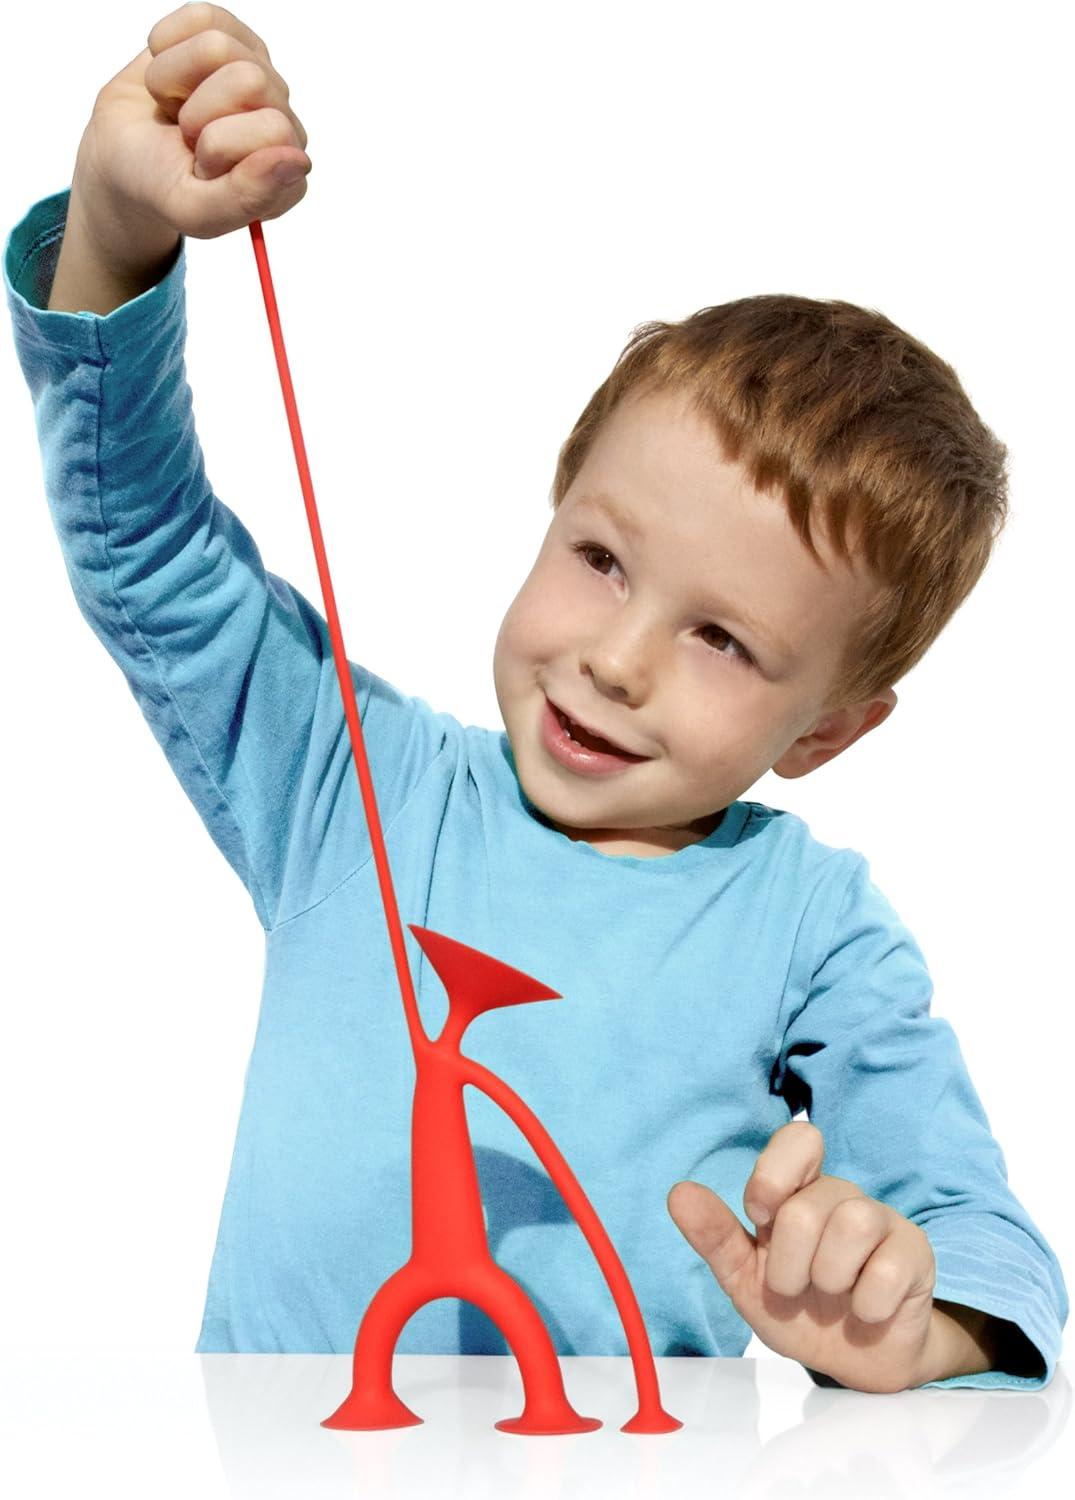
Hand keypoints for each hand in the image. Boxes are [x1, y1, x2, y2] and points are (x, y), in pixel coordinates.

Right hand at [74, 2, 310, 256]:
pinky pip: (199, 17)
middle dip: (196, 112)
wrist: (119, 154)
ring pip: (217, 46)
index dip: (218, 145)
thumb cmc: (160, 184)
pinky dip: (165, 48)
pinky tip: (171, 81)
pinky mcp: (228, 35)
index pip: (273, 130)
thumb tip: (297, 161)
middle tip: (186, 137)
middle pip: (248, 80)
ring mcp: (258, 74)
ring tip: (176, 109)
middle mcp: (283, 120)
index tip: (201, 167)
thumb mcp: (195, 211)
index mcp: (286, 172)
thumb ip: (247, 197)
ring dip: (174, 82)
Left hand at [667, 1121, 938, 1392]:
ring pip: (853, 1223)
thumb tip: (678, 1193)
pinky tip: (866, 1311)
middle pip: (807, 1206)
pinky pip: (888, 1269)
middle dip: (790, 1265)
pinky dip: (867, 1304)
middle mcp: (840, 1196)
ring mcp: (883, 1220)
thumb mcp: (746, 1280)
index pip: (799, 1138)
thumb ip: (715, 1236)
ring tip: (833, 1297)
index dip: (774, 1175)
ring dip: (830, 1279)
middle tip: (797, 1289)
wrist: (856, 1363)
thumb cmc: (799, 1310)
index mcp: (797, 1192)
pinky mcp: (916, 1253)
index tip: (760, 1215)